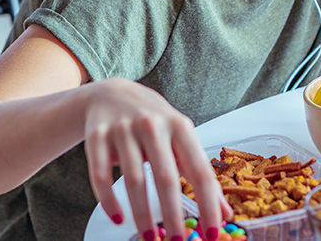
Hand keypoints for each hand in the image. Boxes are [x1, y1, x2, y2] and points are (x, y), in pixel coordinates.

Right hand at [82, 78, 231, 240]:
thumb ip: (199, 173)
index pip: (200, 171)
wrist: (114, 94)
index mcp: (181, 127)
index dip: (208, 203)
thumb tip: (223, 212)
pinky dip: (109, 201)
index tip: (213, 231)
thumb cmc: (156, 123)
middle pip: (166, 178)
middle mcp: (154, 126)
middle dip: (173, 214)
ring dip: (142, 214)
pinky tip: (119, 218)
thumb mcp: (181, 140)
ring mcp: (123, 130)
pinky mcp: (97, 136)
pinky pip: (100, 175)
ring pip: (133, 180)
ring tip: (151, 238)